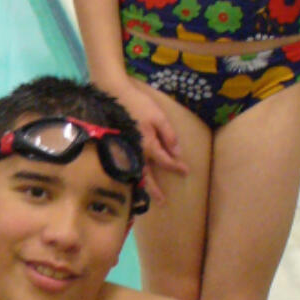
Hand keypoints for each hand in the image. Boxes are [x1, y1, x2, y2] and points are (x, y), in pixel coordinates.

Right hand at [110, 76, 187, 202]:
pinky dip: (131, 178)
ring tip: (147, 198)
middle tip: (162, 203)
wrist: (114, 96)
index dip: (177, 167)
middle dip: (156, 190)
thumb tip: (177, 153)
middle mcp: (137, 153)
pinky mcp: (118, 149)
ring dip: (142, 187)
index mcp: (149, 145)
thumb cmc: (138, 104)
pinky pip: (126, 168)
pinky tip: (133, 182)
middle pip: (148, 176)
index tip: (186, 172)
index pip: (166, 161)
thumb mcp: (159, 117)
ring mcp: (125, 152)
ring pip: (135, 174)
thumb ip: (168, 135)